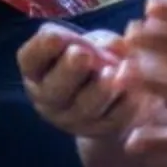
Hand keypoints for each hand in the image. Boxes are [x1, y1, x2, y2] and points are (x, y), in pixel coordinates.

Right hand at [16, 25, 162, 141]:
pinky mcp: (105, 130)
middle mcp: (51, 99)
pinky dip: (128, 101)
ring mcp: (76, 119)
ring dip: (101, 87)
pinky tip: (136, 88)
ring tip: (115, 71)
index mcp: (39, 72)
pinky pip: (116, 116)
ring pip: (86, 106)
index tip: (55, 37)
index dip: (40, 49)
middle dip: (69, 70)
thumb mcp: (94, 44)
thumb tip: (115, 46)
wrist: (118, 100)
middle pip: (54, 89)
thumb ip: (100, 41)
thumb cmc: (97, 62)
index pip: (30, 60)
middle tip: (83, 55)